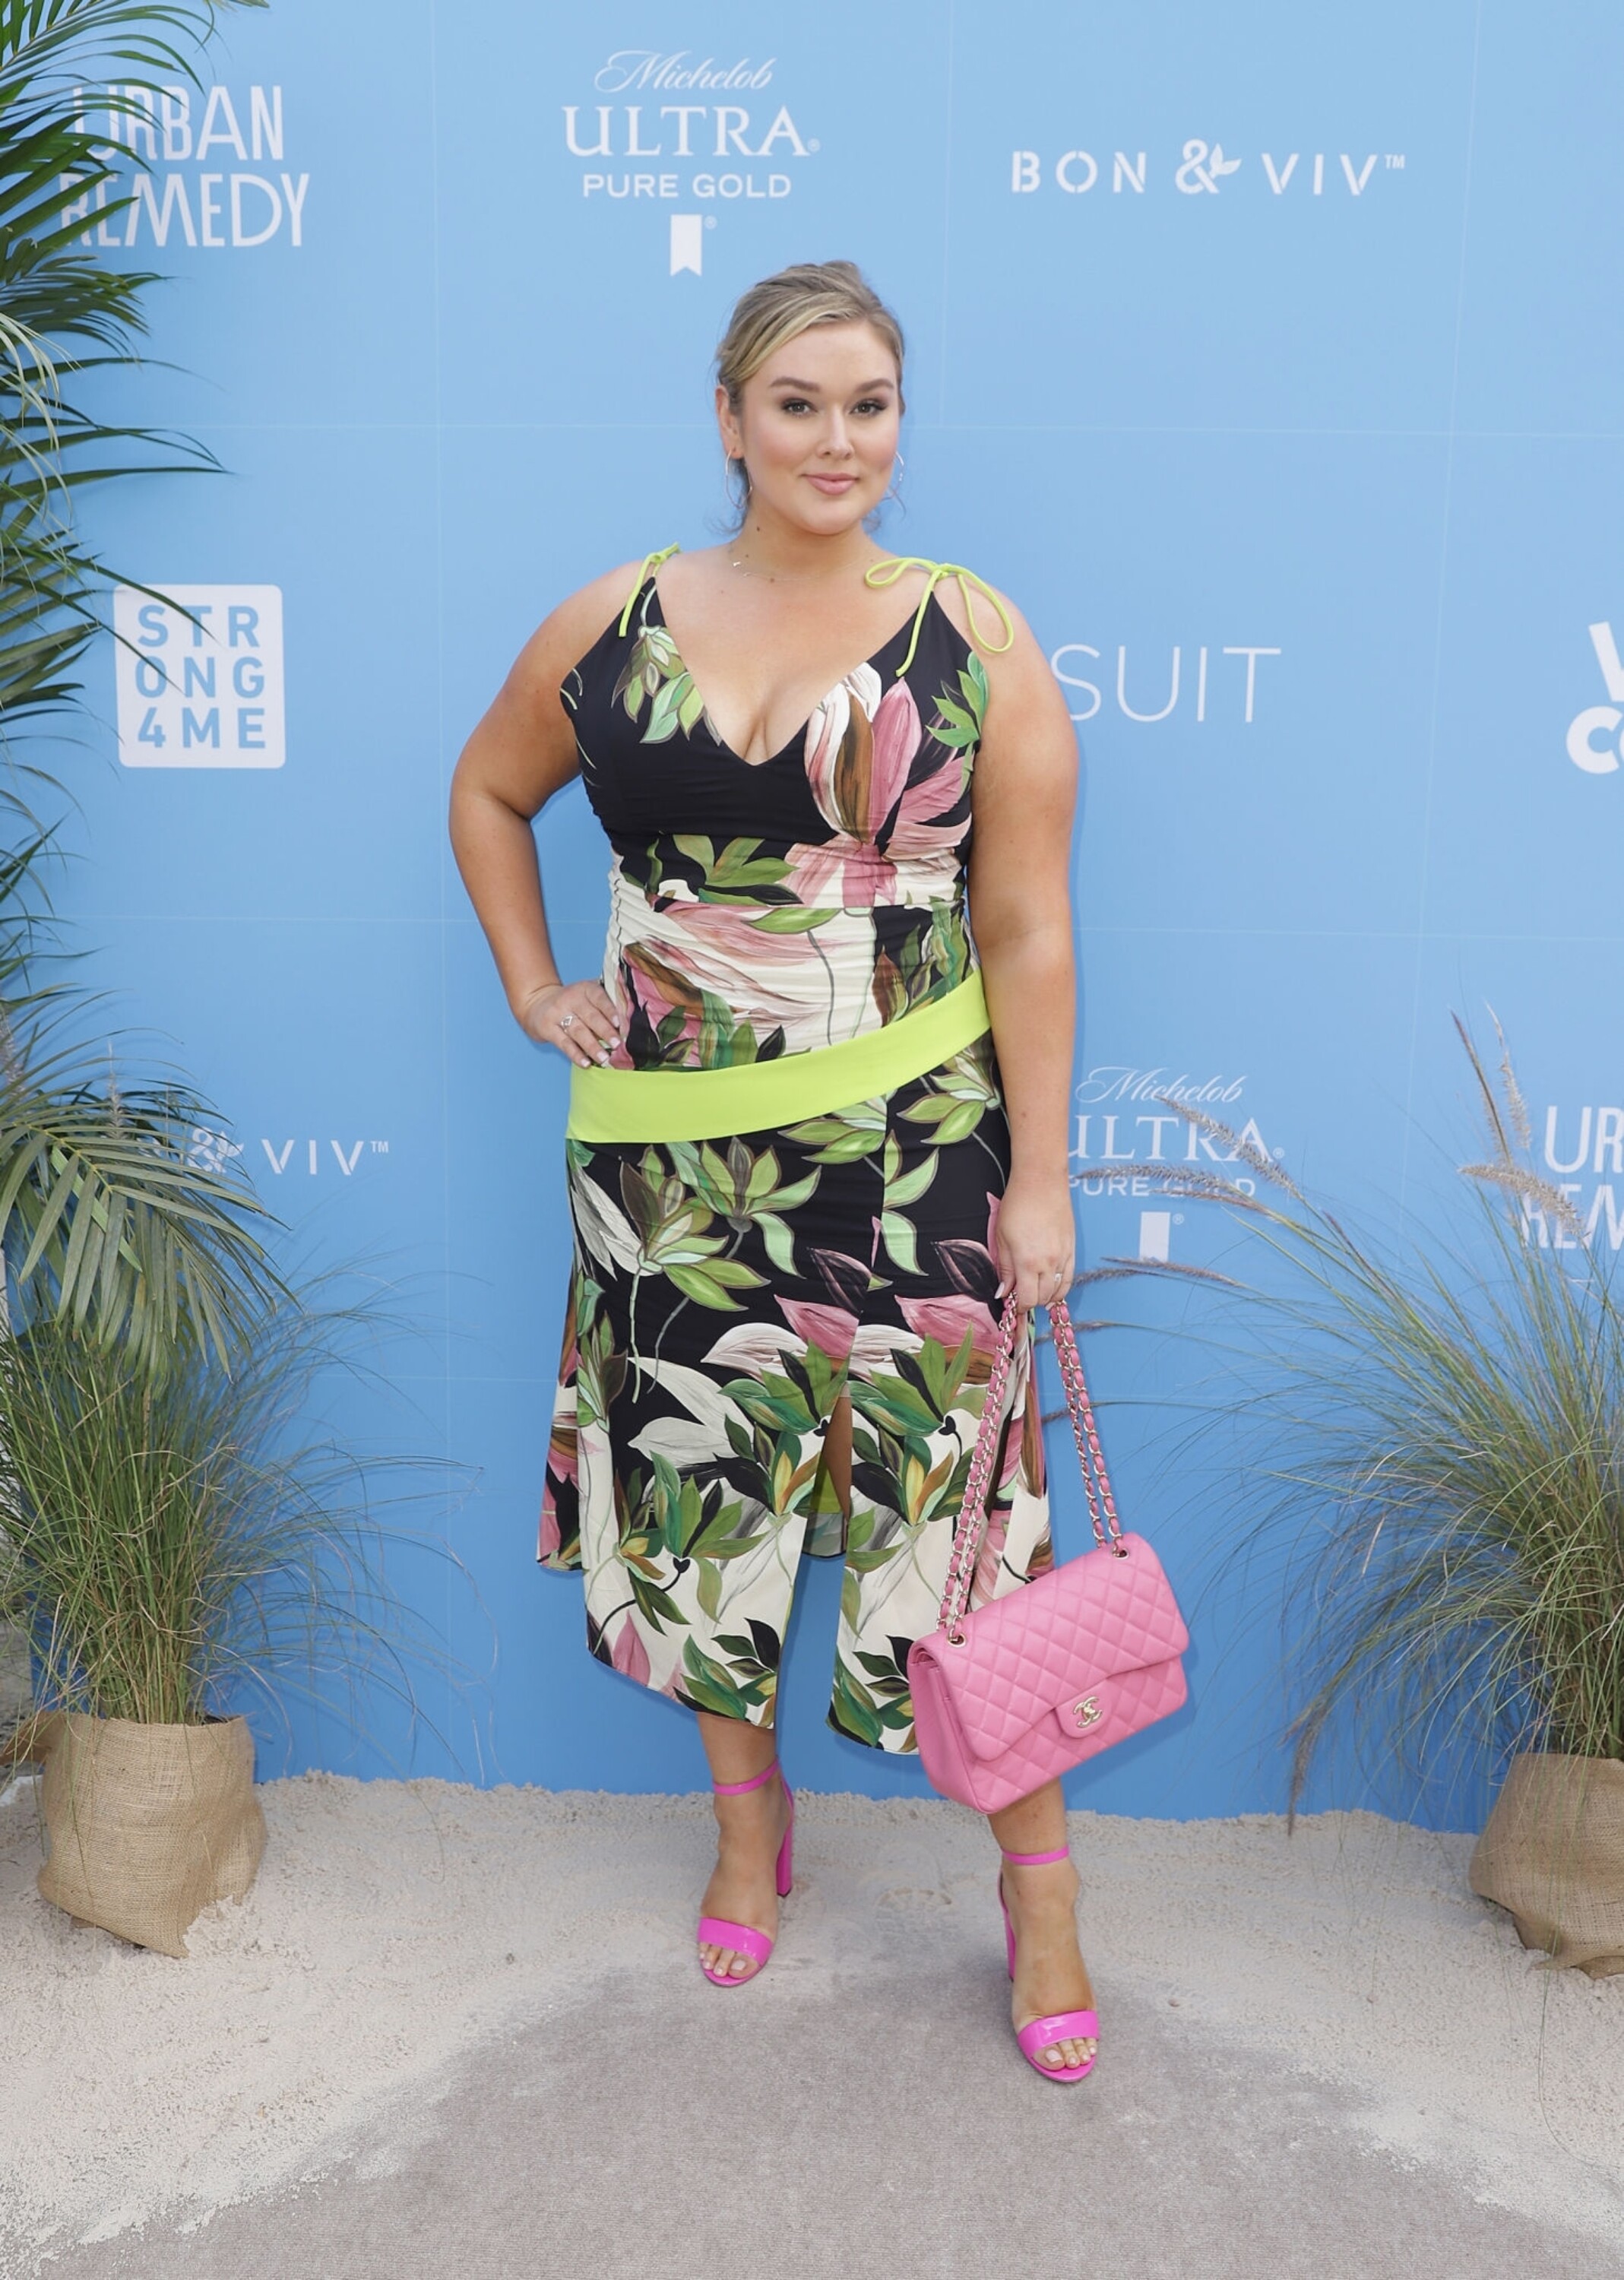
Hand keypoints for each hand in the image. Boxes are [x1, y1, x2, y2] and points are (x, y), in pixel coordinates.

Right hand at [518, 979, 621, 1066]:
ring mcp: (557, 1013)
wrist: (537, 1000)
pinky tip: (586, 1063)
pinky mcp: (546, 1027)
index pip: (600, 998)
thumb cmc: (573, 1002)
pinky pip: (564, 1043)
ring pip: (578, 1031)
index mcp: (585, 988)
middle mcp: (571, 998)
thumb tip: (631, 1020)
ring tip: (605, 1059)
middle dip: (605, 1031)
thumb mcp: (587, 994)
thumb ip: (606, 1002)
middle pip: (591, 1016)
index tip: (621, 1024)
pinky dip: (576, 1054)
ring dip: (593, 1046)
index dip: (610, 1010)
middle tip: (618, 1044)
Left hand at [993, 1171, 1074, 1310]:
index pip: (1028, 1300)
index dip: (1020, 1307)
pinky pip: (1069, 1277)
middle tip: (1021, 1294)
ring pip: (1059, 1291)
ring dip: (1046, 1295)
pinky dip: (1060, 1286)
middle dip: (1031, 1301)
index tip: (1013, 1305)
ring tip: (1035, 1288)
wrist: (1041, 1182)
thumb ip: (1005, 1268)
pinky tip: (1051, 1284)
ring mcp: (1063, 1257)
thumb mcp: (1002, 1238)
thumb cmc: (1018, 1205)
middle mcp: (1049, 1263)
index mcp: (1027, 1262)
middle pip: (1043, 1298)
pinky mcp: (1072, 1249)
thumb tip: (1004, 1291)